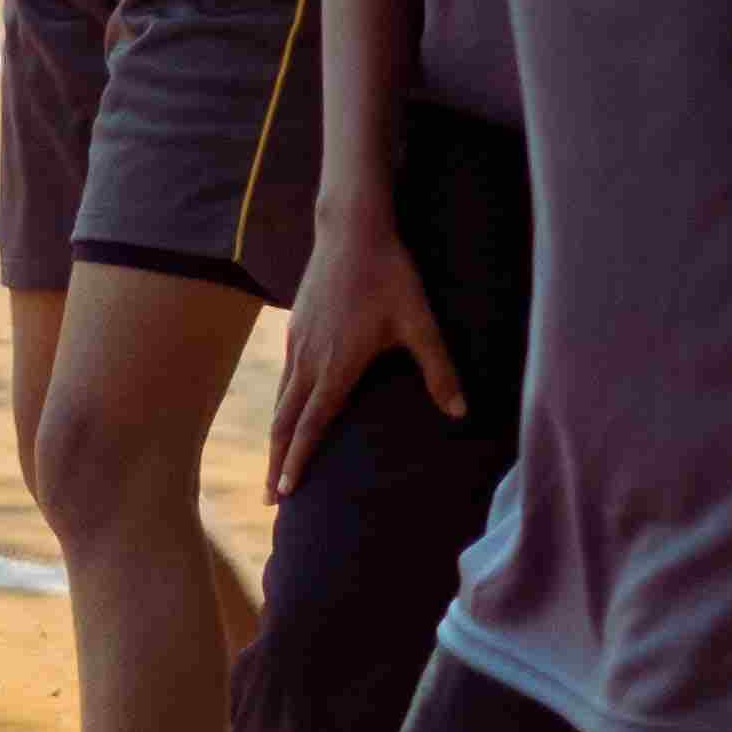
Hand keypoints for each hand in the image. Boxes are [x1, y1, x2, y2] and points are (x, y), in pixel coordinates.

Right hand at [265, 214, 461, 503]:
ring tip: (274, 468)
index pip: (311, 425)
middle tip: (270, 499)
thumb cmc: (390, 276)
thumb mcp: (421, 323)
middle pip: (284, 423)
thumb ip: (439, 370)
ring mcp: (297, 345)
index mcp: (337, 366)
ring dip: (275, 439)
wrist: (350, 231)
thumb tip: (461, 413)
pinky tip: (286, 414)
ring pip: (280, 402)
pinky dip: (281, 408)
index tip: (287, 491)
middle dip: (276, 464)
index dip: (298, 461)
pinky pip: (283, 379)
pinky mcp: (294, 330)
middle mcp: (309, 361)